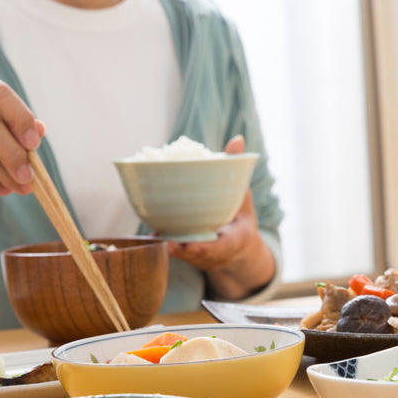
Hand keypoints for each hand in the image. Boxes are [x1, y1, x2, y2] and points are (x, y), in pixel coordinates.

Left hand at [166, 135, 275, 298]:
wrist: (240, 245)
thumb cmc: (240, 215)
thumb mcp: (244, 194)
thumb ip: (238, 170)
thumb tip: (237, 139)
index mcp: (234, 241)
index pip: (221, 248)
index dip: (207, 248)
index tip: (193, 246)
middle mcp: (217, 253)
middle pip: (198, 255)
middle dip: (183, 251)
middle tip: (168, 242)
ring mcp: (202, 258)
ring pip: (185, 255)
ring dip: (171, 248)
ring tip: (156, 238)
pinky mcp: (189, 256)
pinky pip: (178, 251)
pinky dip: (166, 243)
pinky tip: (153, 234)